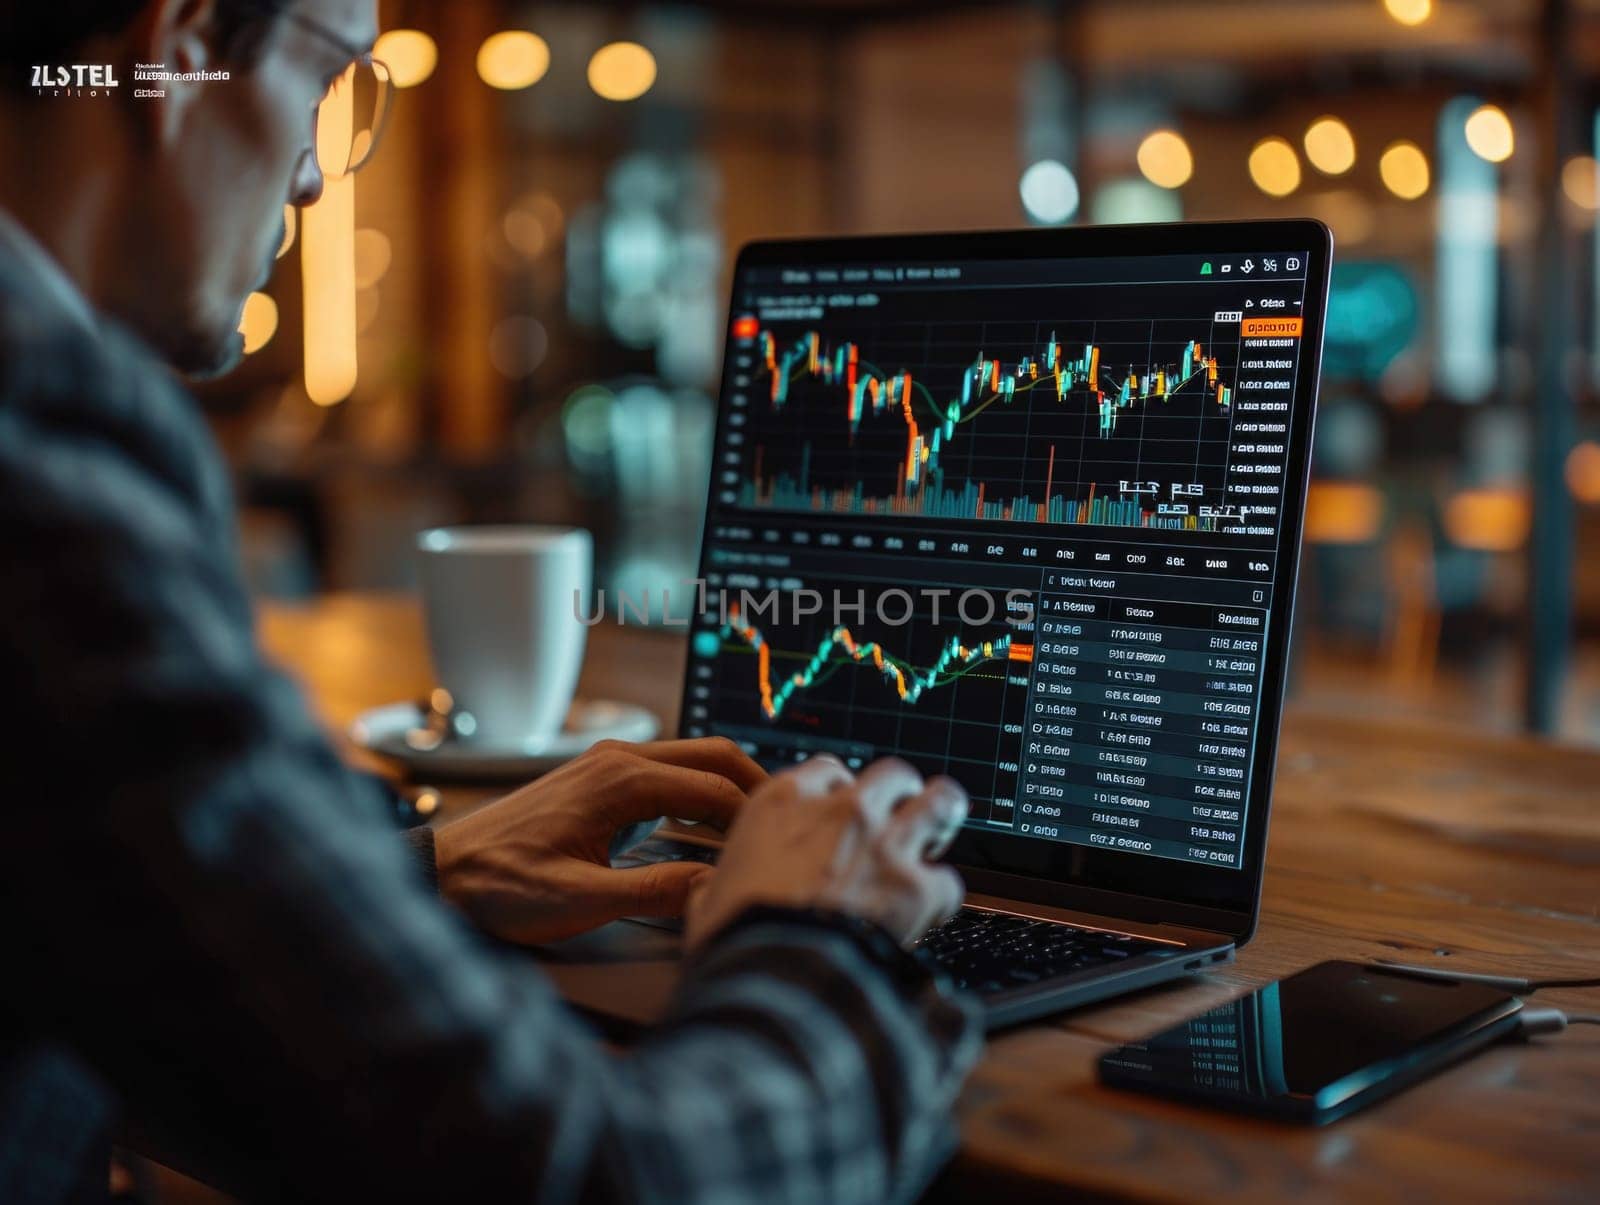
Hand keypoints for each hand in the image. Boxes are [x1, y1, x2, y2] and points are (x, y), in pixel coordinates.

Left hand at [433, 737, 766, 944]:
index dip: (756, 817)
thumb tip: (715, 888)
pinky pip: (668, 773)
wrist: (440, 873)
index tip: (783, 847)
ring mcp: (607, 765)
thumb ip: (654, 892)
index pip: (716, 787)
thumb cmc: (500, 886)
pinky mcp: (597, 779)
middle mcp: (619, 760)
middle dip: (757, 787)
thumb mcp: (580, 900)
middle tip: (792, 824)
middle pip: (713, 756)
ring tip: (760, 830)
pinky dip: (701, 792)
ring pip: (692, 761)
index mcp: (622, 780)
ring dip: (729, 788)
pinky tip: (709, 828)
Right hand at [685, 755, 966, 952]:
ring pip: (938, 802)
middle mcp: (841, 811)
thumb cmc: (734, 938)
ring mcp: (884, 844)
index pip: (829, 771)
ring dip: (941, 816)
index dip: (841, 793)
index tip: (840, 814)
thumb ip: (721, 880)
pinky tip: (930, 912)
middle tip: (897, 820)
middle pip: (892, 775)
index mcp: (784, 803)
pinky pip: (948, 880)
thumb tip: (708, 892)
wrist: (771, 977)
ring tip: (939, 833)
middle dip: (898, 796)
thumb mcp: (710, 894)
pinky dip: (941, 896)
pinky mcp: (916, 887)